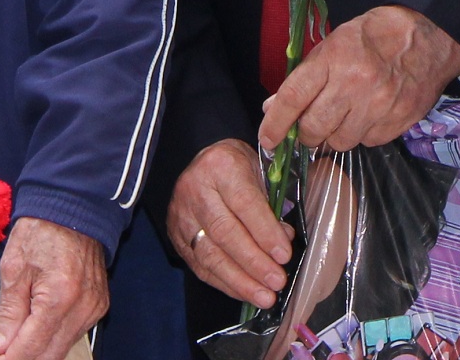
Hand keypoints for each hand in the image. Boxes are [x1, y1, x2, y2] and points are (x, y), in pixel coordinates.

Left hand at [0, 215, 107, 357]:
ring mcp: (95, 307)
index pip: (32, 348)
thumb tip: (2, 347)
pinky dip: (55, 336)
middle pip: (51, 355)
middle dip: (26, 356)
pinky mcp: (100, 305)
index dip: (11, 359)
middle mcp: (83, 307)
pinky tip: (40, 323)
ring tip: (20, 333)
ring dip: (40, 348)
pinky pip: (75, 333)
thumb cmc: (41, 233)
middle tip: (6, 350)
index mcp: (59, 297)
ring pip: (63, 348)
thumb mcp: (13, 269)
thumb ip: (9, 312)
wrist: (73, 208)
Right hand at [167, 140, 294, 308]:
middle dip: (254, 262)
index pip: (244, 203)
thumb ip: (271, 205)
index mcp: (221, 166)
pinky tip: (244, 293)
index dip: (265, 232)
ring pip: (209, 255)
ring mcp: (181, 216)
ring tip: (264, 296)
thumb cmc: (238, 167)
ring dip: (239, 280)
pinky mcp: (176, 237)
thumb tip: (283, 241)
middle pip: (225, 233)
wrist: (203, 163)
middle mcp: (195, 190)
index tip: (284, 255)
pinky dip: (224, 283)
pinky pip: (199, 266)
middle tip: (277, 281)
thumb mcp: (259, 171)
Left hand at [256, 6, 459, 154]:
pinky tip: (369, 115)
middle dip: (306, 133)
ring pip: (339, 142)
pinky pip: (367, 142)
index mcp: (335, 59)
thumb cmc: (376, 36)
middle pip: (314, 128)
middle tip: (310, 125)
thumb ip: (304, 77)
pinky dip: (362, 134)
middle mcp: (356, 83)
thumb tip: (273, 108)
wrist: (429, 37)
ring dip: (335, 135)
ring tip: (345, 116)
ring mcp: (379, 105)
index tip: (267, 139)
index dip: (275, 124)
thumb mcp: (334, 44)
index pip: (294, 98)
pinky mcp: (398, 121)